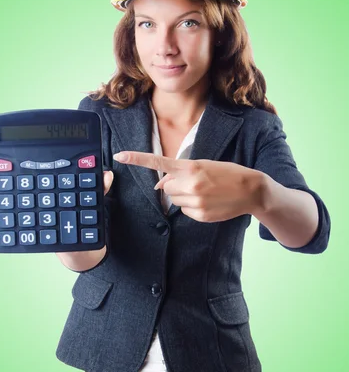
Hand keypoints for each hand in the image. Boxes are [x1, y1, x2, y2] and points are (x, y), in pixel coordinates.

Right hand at [0, 157, 113, 230]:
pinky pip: (6, 229)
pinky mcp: (25, 231)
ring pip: (5, 200)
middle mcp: (32, 197)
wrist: (80, 247)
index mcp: (46, 185)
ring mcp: (27, 213)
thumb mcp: (91, 203)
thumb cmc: (82, 220)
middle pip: (12, 180)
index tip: (2, 151)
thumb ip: (98, 189)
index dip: (15, 158)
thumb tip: (106, 174)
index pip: (30, 168)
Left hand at [113, 151, 263, 222]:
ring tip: (204, 192)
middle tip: (194, 183)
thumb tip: (160, 185)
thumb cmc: (227, 174)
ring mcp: (195, 202)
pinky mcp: (199, 215)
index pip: (158, 163)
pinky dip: (192, 207)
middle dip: (174, 186)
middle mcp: (190, 184)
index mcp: (190, 167)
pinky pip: (184, 212)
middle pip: (165, 187)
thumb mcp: (204, 165)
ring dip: (183, 197)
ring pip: (174, 201)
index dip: (137, 159)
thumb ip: (180, 173)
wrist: (251, 190)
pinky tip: (207, 202)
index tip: (119, 155)